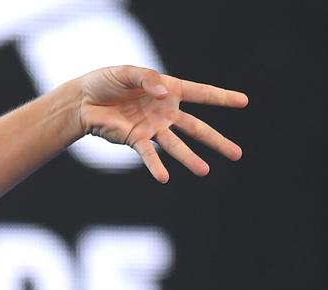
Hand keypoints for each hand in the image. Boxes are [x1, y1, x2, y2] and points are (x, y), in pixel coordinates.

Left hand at [76, 65, 248, 182]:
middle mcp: (165, 112)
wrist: (83, 101)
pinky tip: (164, 178)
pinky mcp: (135, 139)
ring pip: (177, 145)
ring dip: (190, 159)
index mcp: (168, 90)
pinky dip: (156, 165)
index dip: (222, 97)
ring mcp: (152, 127)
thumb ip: (148, 79)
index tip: (244, 101)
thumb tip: (163, 94)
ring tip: (206, 171)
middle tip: (238, 154)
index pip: (201, 93)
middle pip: (197, 127)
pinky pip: (148, 154)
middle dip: (217, 141)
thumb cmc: (106, 82)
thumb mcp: (127, 72)